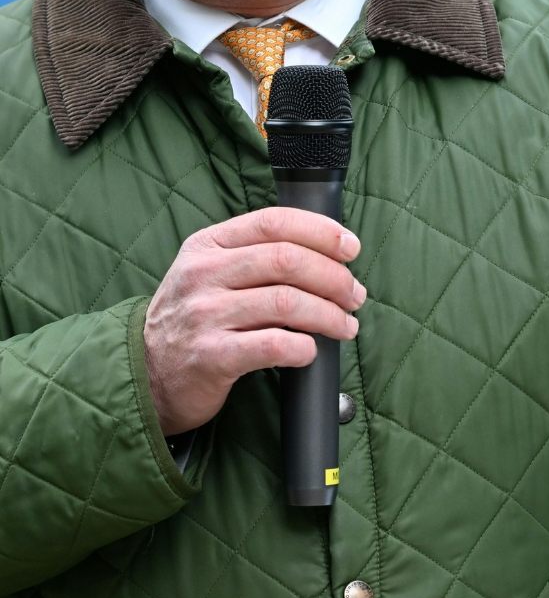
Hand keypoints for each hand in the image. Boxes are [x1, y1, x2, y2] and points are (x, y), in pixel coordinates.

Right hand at [144, 209, 365, 435]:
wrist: (146, 375)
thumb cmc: (195, 320)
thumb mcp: (212, 273)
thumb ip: (258, 255)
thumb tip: (332, 255)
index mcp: (208, 245)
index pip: (274, 222)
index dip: (322, 232)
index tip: (351, 248)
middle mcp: (202, 274)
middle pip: (287, 260)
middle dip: (335, 277)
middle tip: (355, 296)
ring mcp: (203, 315)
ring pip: (287, 301)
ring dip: (329, 314)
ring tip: (346, 325)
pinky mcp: (210, 356)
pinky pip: (272, 344)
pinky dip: (303, 347)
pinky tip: (310, 350)